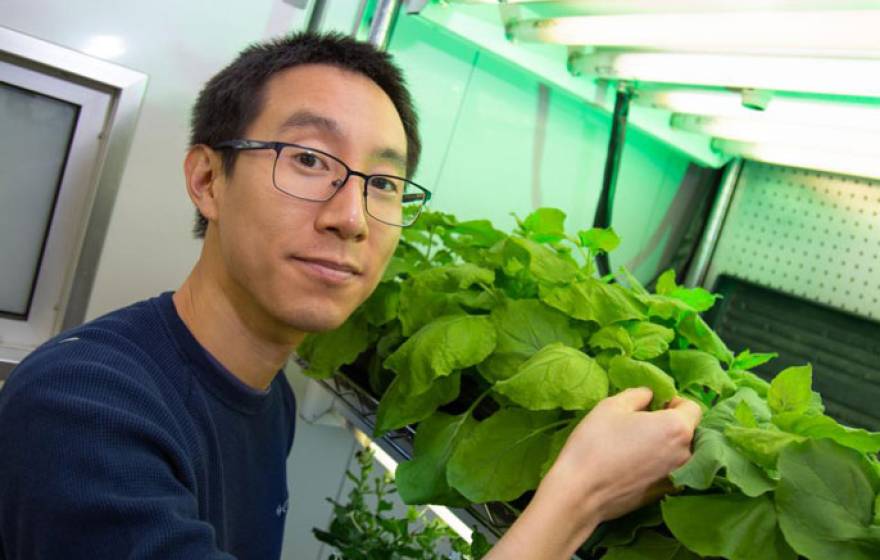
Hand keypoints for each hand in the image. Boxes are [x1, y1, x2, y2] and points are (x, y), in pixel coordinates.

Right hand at [484, 388, 700, 559]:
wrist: (581, 492)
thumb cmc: (596, 442)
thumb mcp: (611, 406)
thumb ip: (638, 395)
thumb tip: (650, 397)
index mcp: (676, 428)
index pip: (693, 408)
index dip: (675, 402)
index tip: (654, 405)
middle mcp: (685, 454)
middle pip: (689, 432)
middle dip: (671, 424)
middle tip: (642, 424)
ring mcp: (676, 477)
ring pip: (680, 452)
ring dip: (666, 445)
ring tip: (638, 445)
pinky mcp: (665, 493)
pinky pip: (670, 471)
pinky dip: (659, 464)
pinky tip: (635, 464)